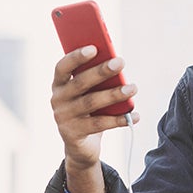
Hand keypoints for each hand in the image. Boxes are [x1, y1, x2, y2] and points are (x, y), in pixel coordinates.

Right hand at [50, 45, 139, 169]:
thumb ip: (95, 79)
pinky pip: (99, 124)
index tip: (94, 48)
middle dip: (101, 71)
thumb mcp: (88, 93)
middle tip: (120, 62)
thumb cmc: (87, 110)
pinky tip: (134, 115)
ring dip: (114, 94)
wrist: (80, 145)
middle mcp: (57, 99)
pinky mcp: (74, 134)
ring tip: (133, 88)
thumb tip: (116, 64)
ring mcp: (64, 117)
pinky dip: (119, 119)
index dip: (76, 57)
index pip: (63, 66)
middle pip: (80, 83)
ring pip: (91, 103)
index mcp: (59, 84)